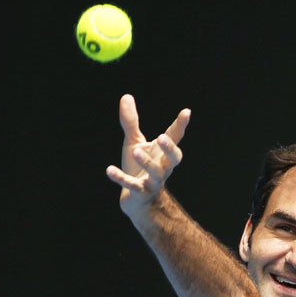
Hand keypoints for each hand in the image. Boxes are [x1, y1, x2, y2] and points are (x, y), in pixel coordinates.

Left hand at [106, 94, 190, 217]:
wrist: (136, 200)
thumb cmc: (138, 168)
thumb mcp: (134, 142)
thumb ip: (131, 122)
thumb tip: (126, 96)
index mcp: (163, 154)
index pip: (175, 137)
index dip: (180, 125)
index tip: (186, 112)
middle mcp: (163, 167)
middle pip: (174, 158)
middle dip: (169, 148)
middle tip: (162, 137)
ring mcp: (153, 181)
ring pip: (155, 173)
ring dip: (146, 162)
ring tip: (135, 150)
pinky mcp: (140, 192)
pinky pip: (131, 185)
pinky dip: (120, 178)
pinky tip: (109, 170)